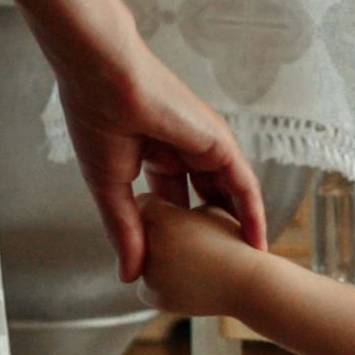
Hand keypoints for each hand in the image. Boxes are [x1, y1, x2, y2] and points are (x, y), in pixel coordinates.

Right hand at [48, 23, 267, 284]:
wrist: (104, 80)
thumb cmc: (97, 123)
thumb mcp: (111, 189)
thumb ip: (126, 230)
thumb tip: (129, 274)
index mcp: (155, 155)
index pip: (174, 199)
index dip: (180, 231)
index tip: (183, 264)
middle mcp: (184, 150)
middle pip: (206, 197)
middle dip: (214, 231)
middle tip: (224, 269)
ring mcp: (204, 146)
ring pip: (229, 193)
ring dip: (240, 227)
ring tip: (249, 264)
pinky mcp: (220, 143)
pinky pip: (243, 184)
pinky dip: (253, 213)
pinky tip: (257, 242)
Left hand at [136, 188, 258, 319]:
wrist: (249, 283)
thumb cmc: (235, 242)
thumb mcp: (211, 210)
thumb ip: (182, 204)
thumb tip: (164, 205)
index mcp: (163, 218)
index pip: (143, 203)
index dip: (158, 207)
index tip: (170, 211)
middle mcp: (150, 244)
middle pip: (139, 230)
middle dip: (154, 230)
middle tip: (177, 236)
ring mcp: (149, 272)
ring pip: (140, 258)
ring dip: (156, 256)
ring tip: (185, 259)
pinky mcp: (153, 296)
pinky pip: (148, 285)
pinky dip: (161, 283)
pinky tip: (183, 279)